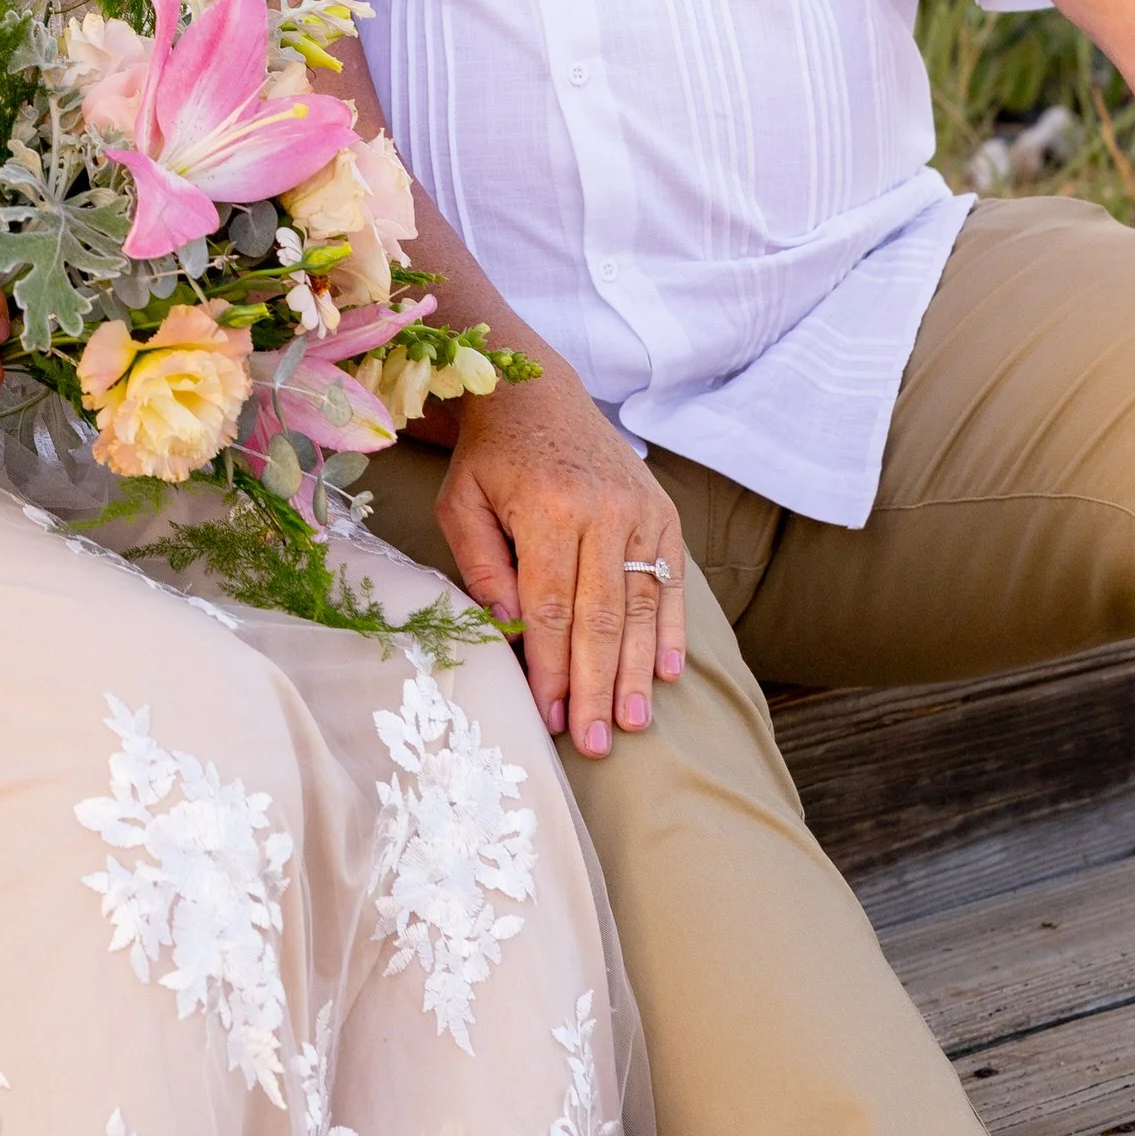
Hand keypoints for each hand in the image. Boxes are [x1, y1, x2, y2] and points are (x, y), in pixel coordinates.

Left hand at [434, 355, 685, 756]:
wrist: (539, 393)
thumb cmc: (491, 458)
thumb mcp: (462, 502)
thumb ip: (481, 566)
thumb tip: (509, 632)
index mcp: (550, 508)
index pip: (553, 608)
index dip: (553, 668)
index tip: (549, 717)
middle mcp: (604, 510)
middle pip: (603, 617)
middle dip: (596, 686)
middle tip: (593, 742)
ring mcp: (641, 510)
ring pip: (643, 606)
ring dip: (637, 671)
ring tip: (630, 723)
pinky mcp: (664, 511)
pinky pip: (672, 580)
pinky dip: (672, 630)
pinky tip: (668, 674)